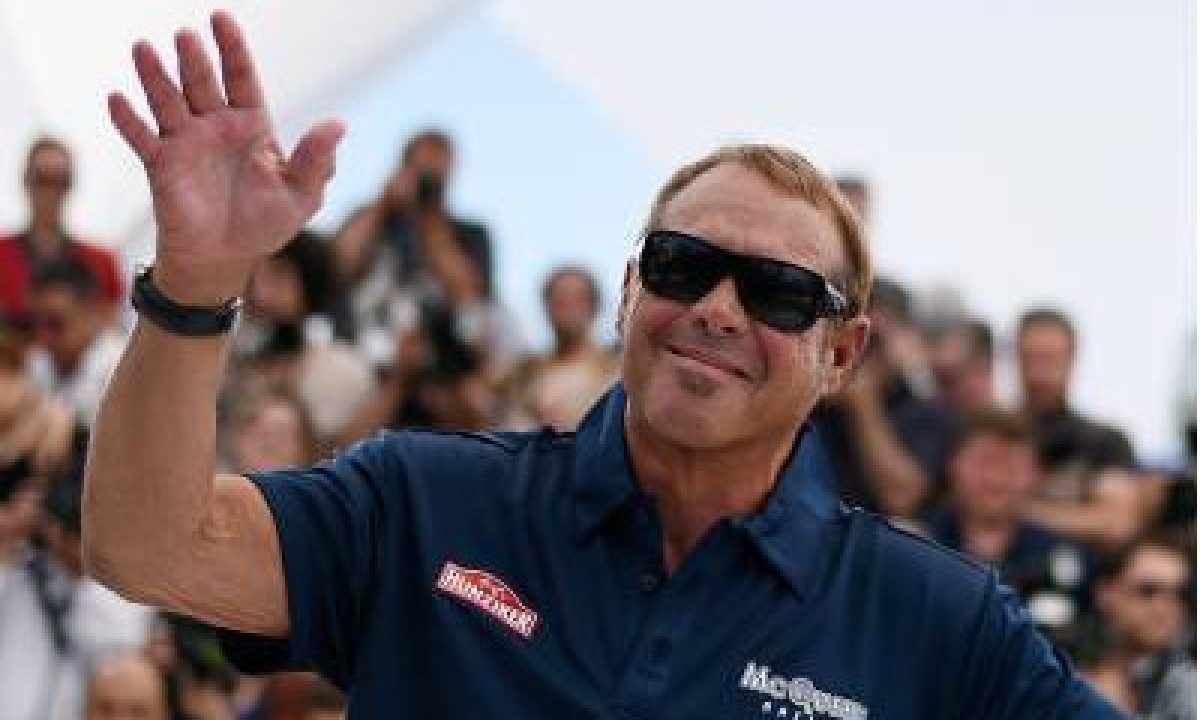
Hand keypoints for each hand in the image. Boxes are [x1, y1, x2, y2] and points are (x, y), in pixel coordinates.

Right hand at [109, 11, 344, 304]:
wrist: (224, 258)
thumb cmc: (264, 224)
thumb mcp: (301, 195)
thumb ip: (316, 160)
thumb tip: (339, 124)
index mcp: (251, 126)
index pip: (241, 78)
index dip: (233, 49)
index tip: (221, 18)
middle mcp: (215, 126)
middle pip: (202, 83)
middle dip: (193, 60)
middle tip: (185, 36)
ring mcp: (184, 142)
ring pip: (167, 101)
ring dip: (154, 76)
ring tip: (143, 49)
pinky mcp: (160, 165)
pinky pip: (141, 137)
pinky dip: (128, 120)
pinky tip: (117, 99)